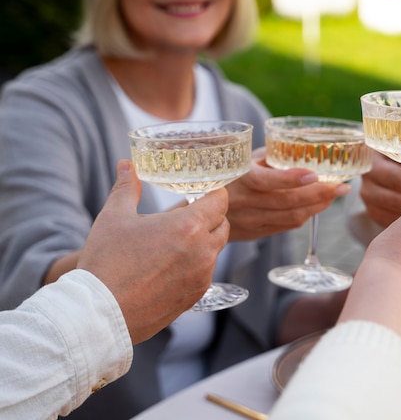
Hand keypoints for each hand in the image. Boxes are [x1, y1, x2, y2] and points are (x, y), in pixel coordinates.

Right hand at [77, 160, 229, 343]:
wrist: (99, 313)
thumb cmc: (106, 263)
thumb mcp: (114, 217)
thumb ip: (127, 188)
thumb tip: (127, 165)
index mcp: (189, 227)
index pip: (220, 201)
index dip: (213, 193)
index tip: (202, 192)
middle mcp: (203, 252)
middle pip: (223, 225)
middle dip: (210, 217)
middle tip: (188, 215)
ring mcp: (202, 277)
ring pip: (215, 251)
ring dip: (203, 242)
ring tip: (176, 241)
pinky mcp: (195, 296)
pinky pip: (205, 273)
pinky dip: (196, 265)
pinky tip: (171, 265)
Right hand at [225, 148, 350, 240]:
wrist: (200, 207)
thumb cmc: (227, 172)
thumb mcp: (244, 158)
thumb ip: (271, 157)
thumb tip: (307, 153)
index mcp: (241, 178)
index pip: (269, 181)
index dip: (293, 179)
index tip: (315, 174)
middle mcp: (246, 203)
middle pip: (289, 203)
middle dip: (321, 194)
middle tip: (343, 186)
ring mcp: (251, 221)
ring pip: (292, 217)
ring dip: (318, 207)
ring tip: (335, 194)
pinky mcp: (255, 233)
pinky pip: (286, 226)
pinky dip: (306, 215)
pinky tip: (318, 206)